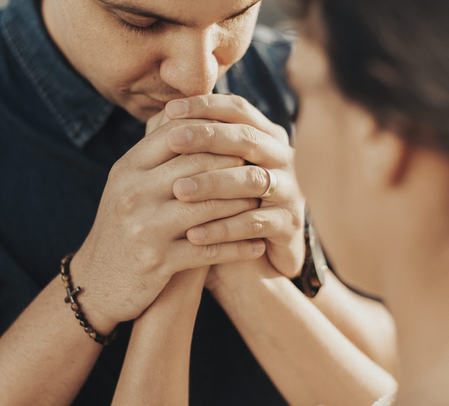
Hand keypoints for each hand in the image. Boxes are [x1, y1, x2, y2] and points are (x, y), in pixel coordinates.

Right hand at [71, 118, 267, 330]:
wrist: (95, 283)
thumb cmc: (122, 229)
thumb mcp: (129, 187)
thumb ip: (159, 159)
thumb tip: (198, 119)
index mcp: (127, 169)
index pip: (176, 133)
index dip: (213, 132)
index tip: (242, 137)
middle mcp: (133, 193)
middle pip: (197, 166)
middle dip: (235, 166)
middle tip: (263, 168)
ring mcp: (144, 228)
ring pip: (208, 207)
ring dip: (242, 206)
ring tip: (263, 204)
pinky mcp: (156, 261)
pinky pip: (209, 249)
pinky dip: (237, 247)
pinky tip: (256, 245)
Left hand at [163, 94, 305, 277]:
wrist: (250, 258)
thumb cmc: (219, 205)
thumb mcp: (207, 172)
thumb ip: (189, 145)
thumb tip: (158, 116)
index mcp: (264, 136)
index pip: (238, 110)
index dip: (206, 106)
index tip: (170, 108)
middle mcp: (282, 157)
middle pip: (246, 139)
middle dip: (207, 137)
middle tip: (172, 140)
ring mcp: (290, 190)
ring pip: (251, 180)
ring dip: (213, 184)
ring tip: (178, 191)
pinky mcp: (289, 225)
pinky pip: (254, 223)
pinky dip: (222, 228)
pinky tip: (192, 234)